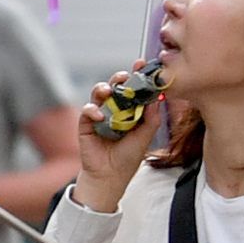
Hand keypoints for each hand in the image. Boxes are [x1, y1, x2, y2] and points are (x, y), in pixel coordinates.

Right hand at [75, 68, 163, 210]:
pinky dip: (93, 110)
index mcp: (130, 111)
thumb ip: (151, 119)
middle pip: (116, 86)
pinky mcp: (86, 123)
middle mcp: (114, 110)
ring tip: (110, 90)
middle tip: (125, 75)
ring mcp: (100, 115)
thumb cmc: (128, 158)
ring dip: (104, 88)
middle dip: (120, 77)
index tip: (142, 65)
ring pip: (99, 93)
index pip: (133, 90)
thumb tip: (157, 98)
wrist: (110, 176)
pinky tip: (100, 116)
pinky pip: (88, 110)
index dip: (137, 77)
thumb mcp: (145, 137)